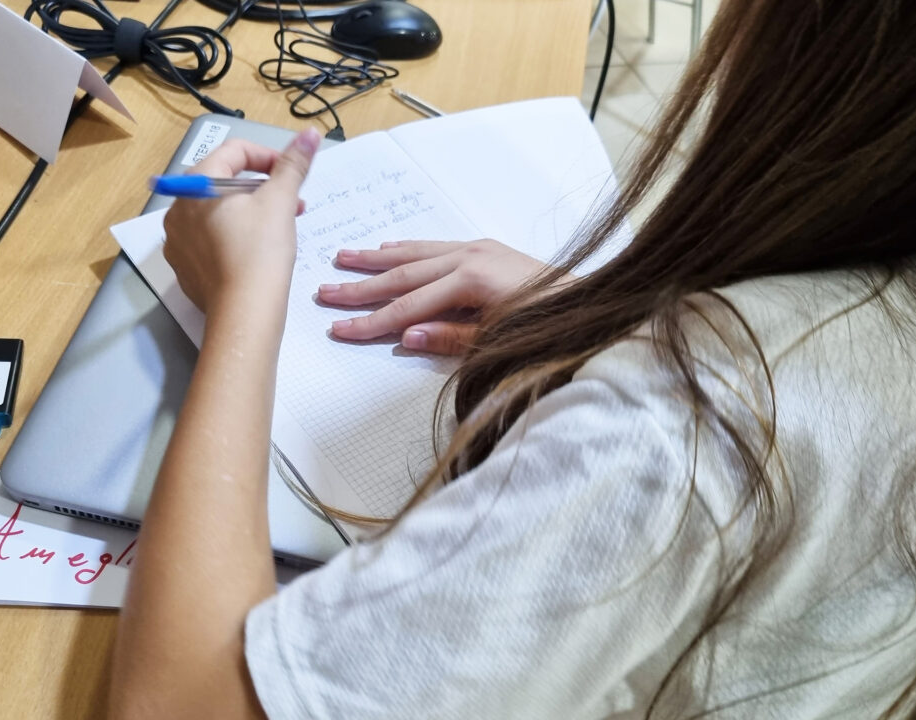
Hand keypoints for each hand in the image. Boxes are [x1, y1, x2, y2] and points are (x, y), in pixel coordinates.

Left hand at [162, 129, 319, 314]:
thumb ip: (293, 164)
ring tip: (276, 227)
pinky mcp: (184, 267)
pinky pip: (208, 239)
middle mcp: (178, 208)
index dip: (268, 156)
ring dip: (247, 210)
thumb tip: (309, 134)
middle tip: (290, 203)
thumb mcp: (280, 201)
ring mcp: (177, 240)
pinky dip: (232, 236)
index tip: (292, 174)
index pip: (234, 152)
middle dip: (260, 186)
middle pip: (222, 181)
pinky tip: (254, 252)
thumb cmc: (261, 253)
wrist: (244, 313)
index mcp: (196, 185)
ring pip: (215, 211)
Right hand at [317, 239, 559, 354]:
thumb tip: (407, 335)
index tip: (339, 328)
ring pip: (414, 253)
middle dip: (361, 285)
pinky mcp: (484, 248)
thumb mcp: (498, 341)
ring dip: (376, 258)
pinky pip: (434, 246)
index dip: (370, 321)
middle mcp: (469, 256)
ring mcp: (476, 248)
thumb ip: (451, 337)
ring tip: (342, 257)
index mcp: (470, 279)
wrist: (590, 303)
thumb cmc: (548, 326)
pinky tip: (388, 248)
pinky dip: (406, 248)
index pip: (407, 306)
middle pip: (402, 275)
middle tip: (325, 292)